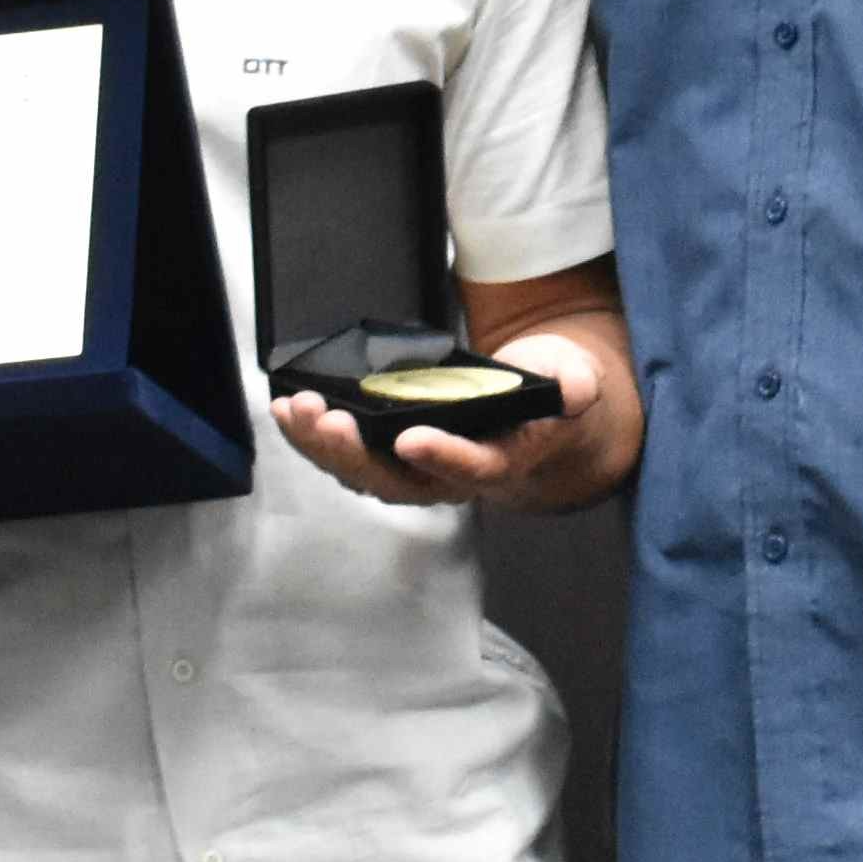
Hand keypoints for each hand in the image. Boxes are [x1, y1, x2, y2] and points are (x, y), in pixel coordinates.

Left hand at [269, 332, 613, 510]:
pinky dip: (314, 436)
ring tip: (296, 410)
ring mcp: (417, 470)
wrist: (533, 415)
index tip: (411, 438)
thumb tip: (574, 388)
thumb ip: (573, 384)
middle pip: (400, 481)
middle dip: (357, 454)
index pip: (474, 470)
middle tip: (327, 419)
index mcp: (503, 460)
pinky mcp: (390, 455)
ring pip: (365, 473)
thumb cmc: (547, 394)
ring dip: (324, 446)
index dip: (445, 457)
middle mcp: (453, 477)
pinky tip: (288, 412)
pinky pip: (348, 454)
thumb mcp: (572, 380)